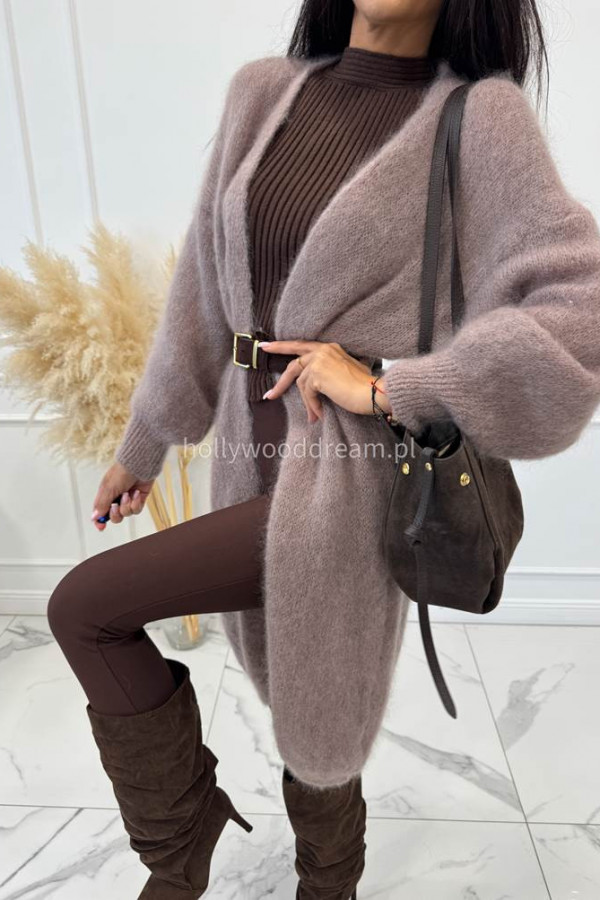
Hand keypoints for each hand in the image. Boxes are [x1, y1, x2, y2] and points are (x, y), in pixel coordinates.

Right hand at [91, 461, 153, 530]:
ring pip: (126, 514)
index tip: (101, 527)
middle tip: (116, 505)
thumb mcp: (108, 489)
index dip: (100, 521)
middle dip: (115, 514)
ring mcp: (128, 499)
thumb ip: (102, 504)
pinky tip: (137, 493)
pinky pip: (136, 509)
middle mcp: (116, 498)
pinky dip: (136, 503)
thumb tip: (94, 517)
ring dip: (127, 505)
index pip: (100, 512)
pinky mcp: (139, 499)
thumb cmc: (121, 473)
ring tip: (128, 494)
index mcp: (105, 495)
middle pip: (114, 517)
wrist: (139, 464)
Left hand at [258, 339, 390, 421]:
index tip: (267, 346)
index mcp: (329, 348)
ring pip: (301, 385)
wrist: (373, 392)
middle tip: (268, 395)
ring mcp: (318, 361)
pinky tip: (320, 414)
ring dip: (308, 403)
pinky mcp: (317, 374)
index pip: (301, 345)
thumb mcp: (344, 374)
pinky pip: (307, 394)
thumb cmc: (364, 387)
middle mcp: (322, 350)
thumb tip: (312, 392)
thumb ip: (327, 374)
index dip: (282, 346)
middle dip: (280, 382)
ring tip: (315, 416)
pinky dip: (313, 406)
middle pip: (293, 364)